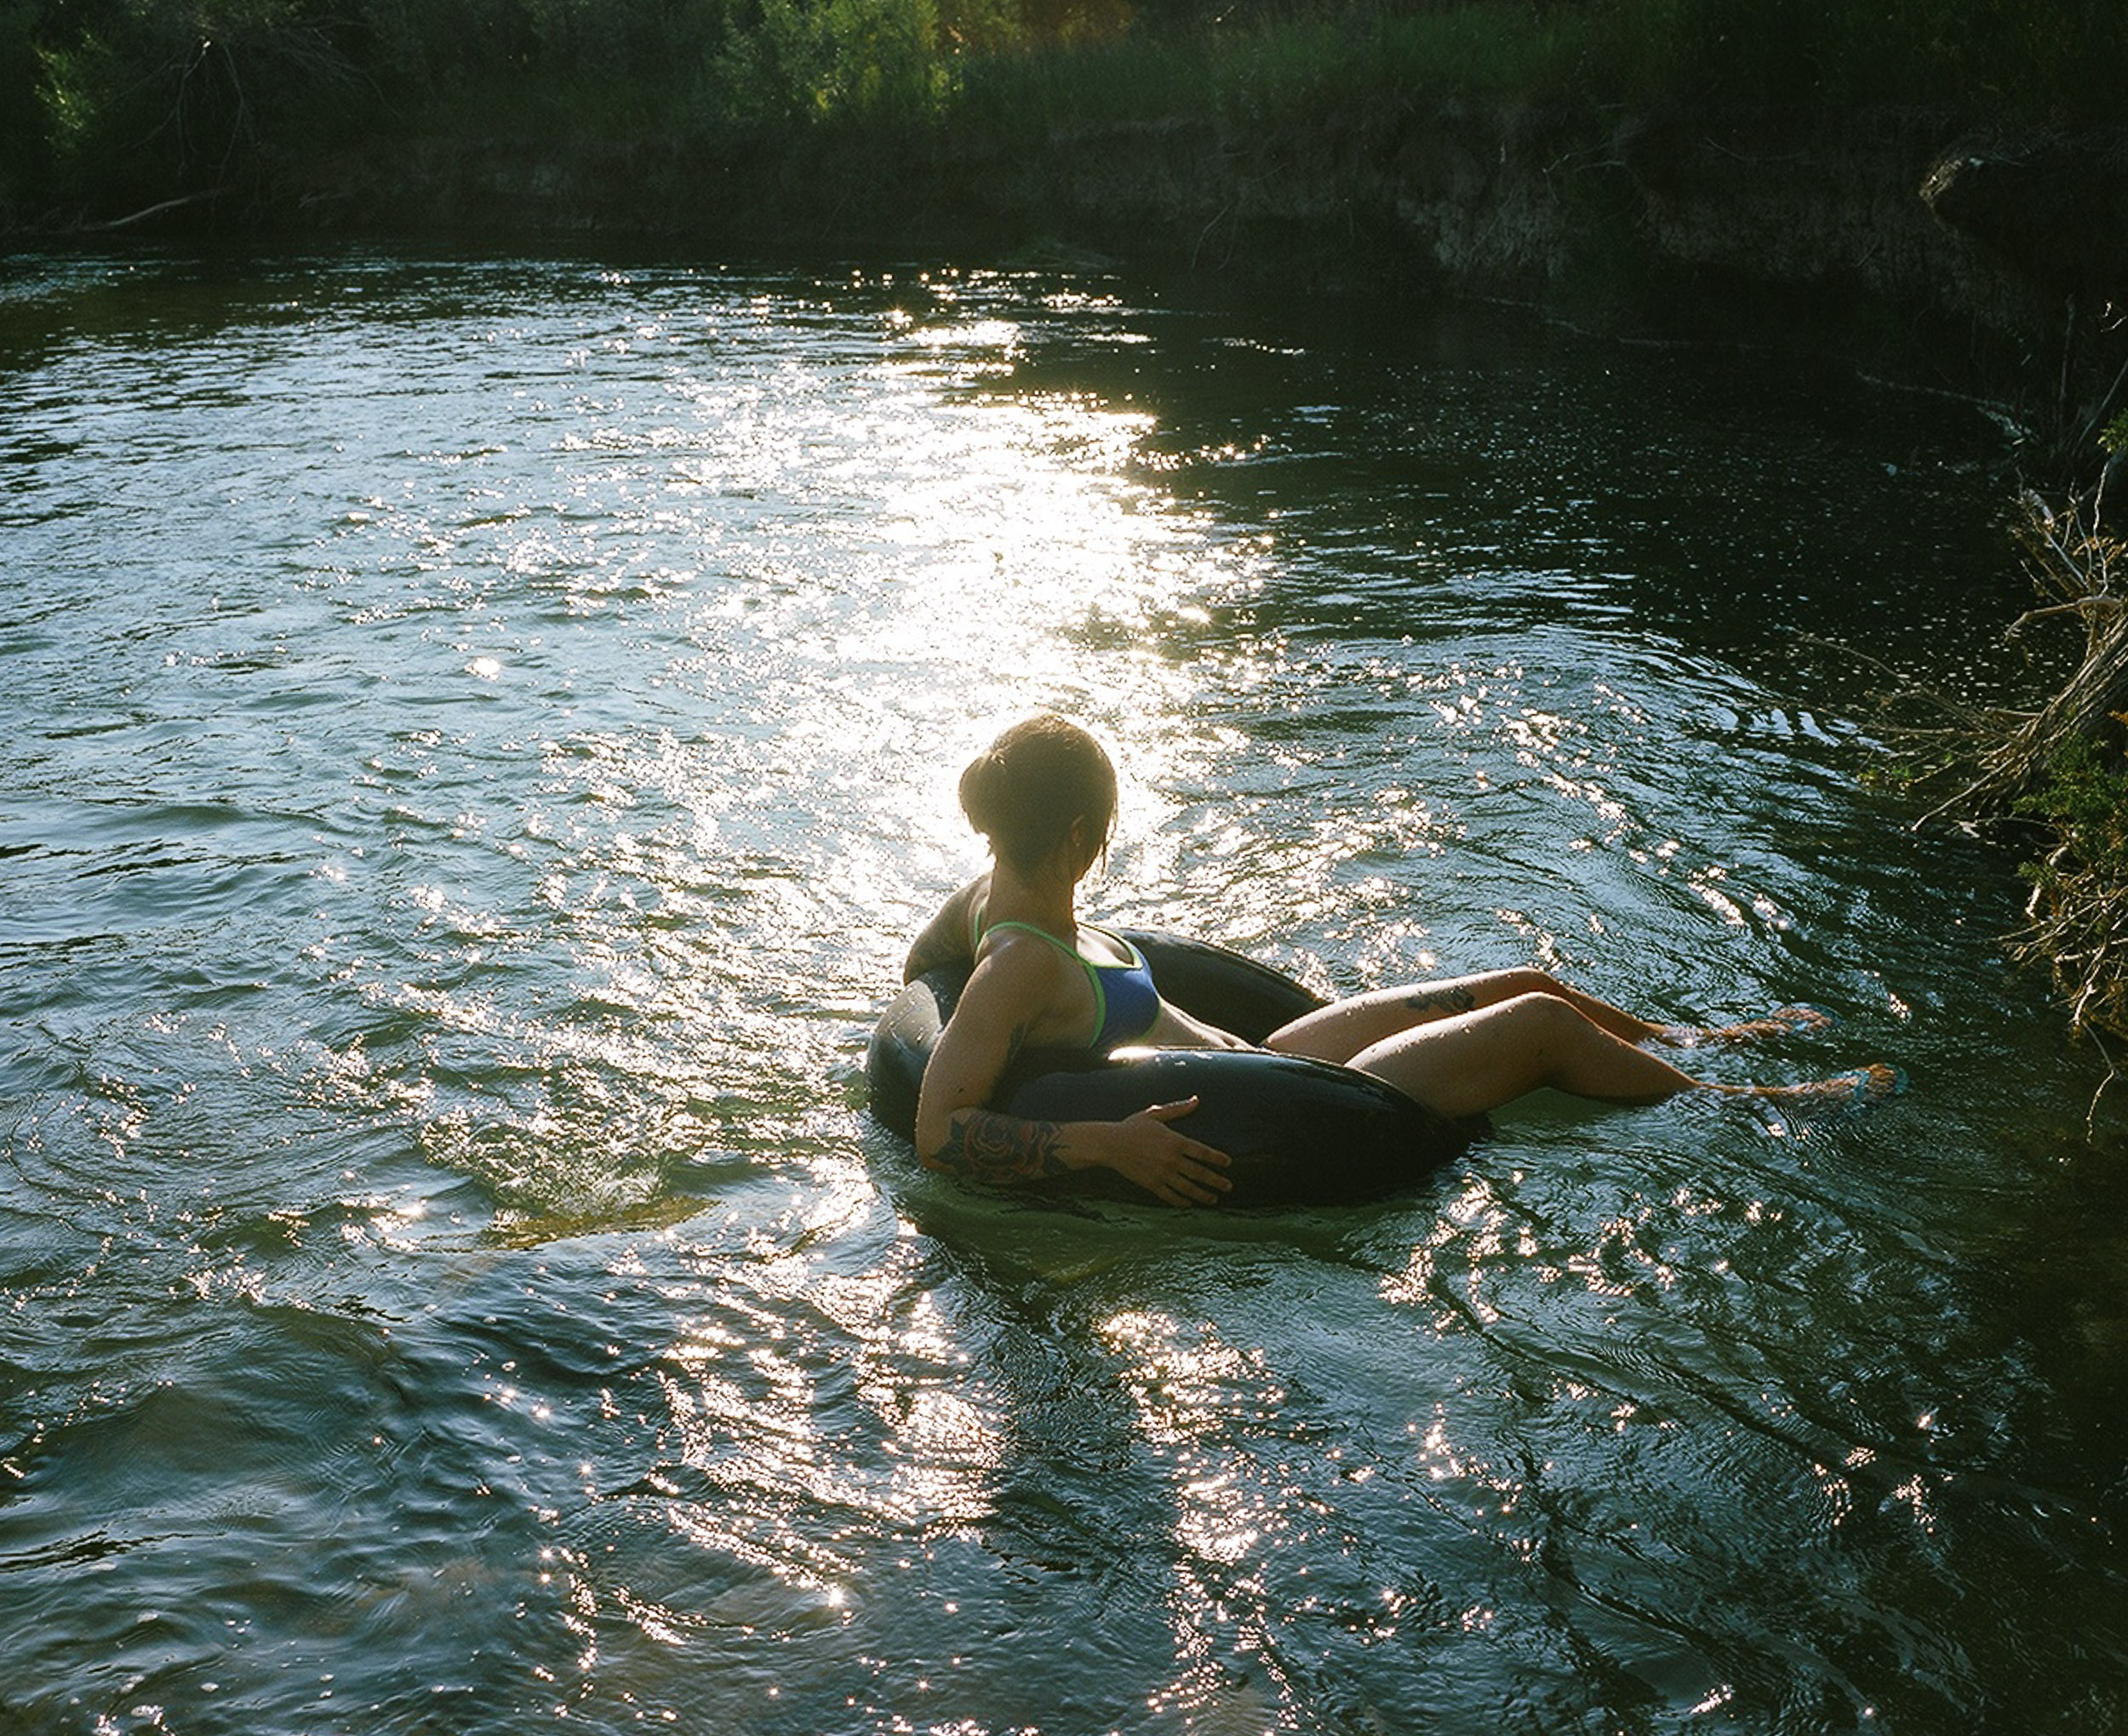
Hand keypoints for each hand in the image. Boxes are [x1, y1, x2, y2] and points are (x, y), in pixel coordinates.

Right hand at [1097, 1097, 1232, 1206]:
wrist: (1109, 1144)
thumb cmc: (1132, 1127)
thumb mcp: (1155, 1114)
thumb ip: (1178, 1109)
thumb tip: (1196, 1100)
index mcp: (1175, 1141)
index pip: (1202, 1152)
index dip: (1217, 1158)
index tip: (1228, 1163)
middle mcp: (1171, 1159)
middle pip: (1199, 1172)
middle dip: (1216, 1181)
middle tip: (1228, 1186)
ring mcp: (1161, 1173)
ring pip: (1188, 1187)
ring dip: (1203, 1195)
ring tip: (1214, 1199)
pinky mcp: (1151, 1184)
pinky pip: (1170, 1196)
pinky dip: (1181, 1201)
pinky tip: (1188, 1203)